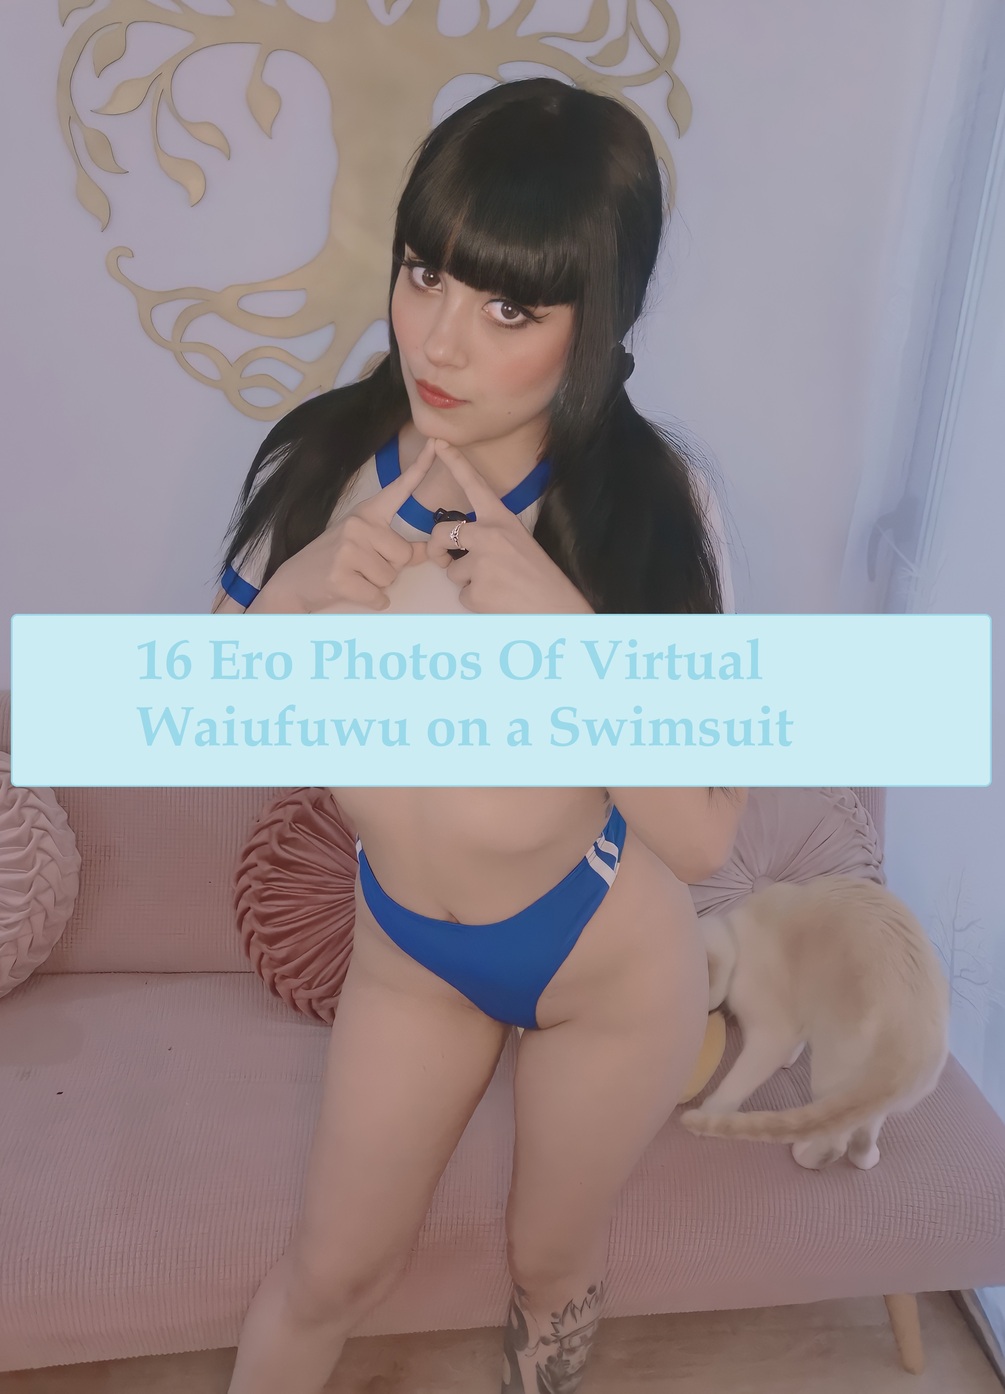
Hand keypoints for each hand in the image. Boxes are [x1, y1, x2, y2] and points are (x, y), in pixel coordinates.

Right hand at [273, 437, 438, 611]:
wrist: (293, 582)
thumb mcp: (362, 543)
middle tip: (362, 567)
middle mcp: (358, 525)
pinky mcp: (340, 576)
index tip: (438, 444)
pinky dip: (371, 601)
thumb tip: (426, 551)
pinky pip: (378, 597)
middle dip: (390, 569)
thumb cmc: (333, 560)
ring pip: (391, 578)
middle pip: (403, 556)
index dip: (421, 468)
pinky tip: (351, 590)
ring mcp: (347, 549)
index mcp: (366, 513)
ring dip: (378, 585)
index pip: (399, 489)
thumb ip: (393, 544)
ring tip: (354, 576)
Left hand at [425, 438, 593, 613]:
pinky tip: (497, 600)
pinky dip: (475, 601)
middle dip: (437, 550)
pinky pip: (462, 594)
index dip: (454, 462)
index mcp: (501, 520)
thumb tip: (464, 545)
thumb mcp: (520, 543)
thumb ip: (492, 536)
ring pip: (452, 571)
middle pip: (440, 533)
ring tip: (497, 586)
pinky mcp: (477, 590)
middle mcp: (488, 535)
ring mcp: (481, 563)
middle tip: (447, 560)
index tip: (438, 442)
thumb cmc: (541, 578)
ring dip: (467, 581)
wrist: (557, 609)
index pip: (473, 485)